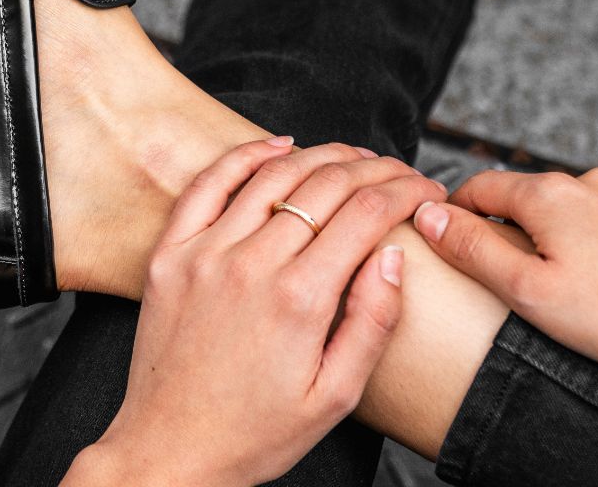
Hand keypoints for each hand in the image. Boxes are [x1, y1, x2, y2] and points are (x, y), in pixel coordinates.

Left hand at [67, 139, 446, 486]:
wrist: (169, 451)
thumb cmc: (255, 433)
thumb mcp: (336, 397)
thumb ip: (372, 322)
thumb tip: (396, 256)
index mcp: (300, 299)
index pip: (367, 213)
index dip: (407, 191)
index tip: (427, 189)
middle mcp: (251, 263)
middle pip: (327, 184)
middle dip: (375, 168)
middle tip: (398, 170)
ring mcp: (205, 251)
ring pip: (274, 174)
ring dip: (322, 154)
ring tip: (353, 155)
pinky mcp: (171, 252)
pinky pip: (209, 183)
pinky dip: (245, 155)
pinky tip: (278, 145)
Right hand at [413, 167, 597, 375]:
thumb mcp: (529, 291)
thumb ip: (474, 250)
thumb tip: (428, 215)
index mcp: (547, 196)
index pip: (481, 187)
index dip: (457, 209)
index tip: (447, 232)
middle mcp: (589, 182)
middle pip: (532, 196)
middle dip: (516, 225)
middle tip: (514, 269)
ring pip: (583, 205)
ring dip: (570, 231)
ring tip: (577, 276)